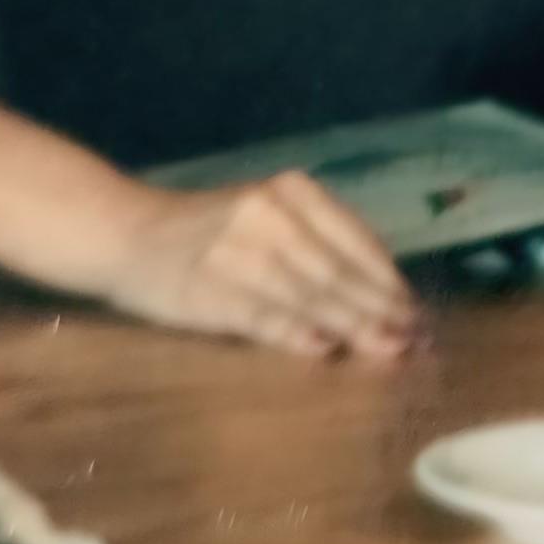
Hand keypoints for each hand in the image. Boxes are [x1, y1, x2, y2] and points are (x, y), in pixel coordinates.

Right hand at [101, 171, 418, 357]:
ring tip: (384, 351)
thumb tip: (384, 296)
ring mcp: (237, 249)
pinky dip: (295, 335)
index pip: (355, 241)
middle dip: (379, 311)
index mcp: (291, 191)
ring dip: (350, 327)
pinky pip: (261, 316)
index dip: (389, 281)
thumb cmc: (210, 230)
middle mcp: (269, 213)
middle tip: (413, 342)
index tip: (417, 313)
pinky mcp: (208, 287)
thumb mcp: (269, 216)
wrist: (126, 231)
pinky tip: (324, 351)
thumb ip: (319, 246)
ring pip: (307, 296)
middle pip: (337, 272)